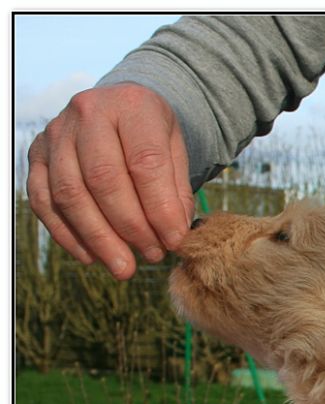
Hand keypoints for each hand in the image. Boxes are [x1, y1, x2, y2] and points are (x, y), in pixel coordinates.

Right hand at [27, 82, 193, 279]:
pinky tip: (92, 257)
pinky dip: (67, 235)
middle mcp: (88, 113)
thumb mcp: (177, 151)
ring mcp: (56, 133)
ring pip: (70, 194)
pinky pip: (44, 201)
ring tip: (124, 267)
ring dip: (98, 238)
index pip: (145, 163)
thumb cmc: (153, 135)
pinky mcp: (37, 155)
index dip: (161, 209)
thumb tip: (174, 236)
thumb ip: (177, 191)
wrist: (120, 107)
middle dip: (130, 227)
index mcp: (133, 106)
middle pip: (104, 180)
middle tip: (152, 256)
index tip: (175, 241)